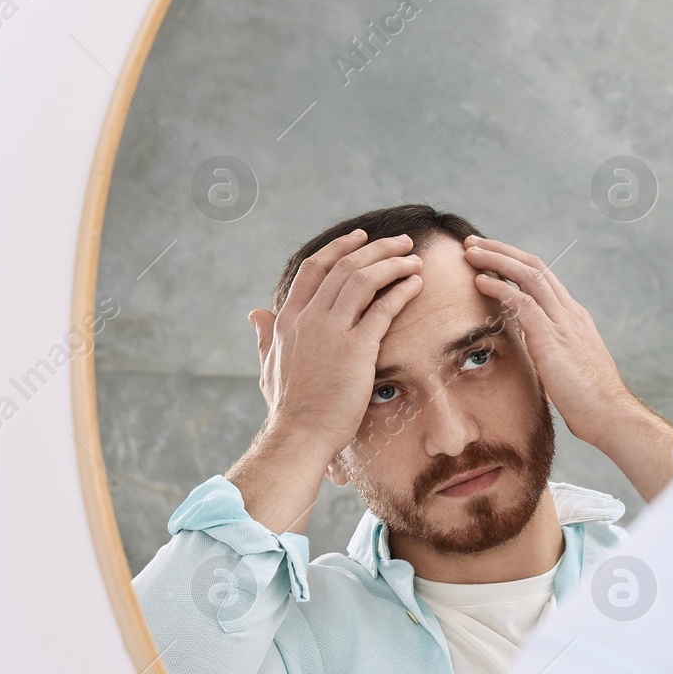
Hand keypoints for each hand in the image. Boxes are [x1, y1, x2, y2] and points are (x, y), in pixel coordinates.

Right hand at [246, 229, 423, 459]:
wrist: (300, 434)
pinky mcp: (356, 348)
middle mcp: (308, 318)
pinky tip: (416, 284)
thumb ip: (265, 336)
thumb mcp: (269, 365)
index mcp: (288, 320)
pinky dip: (401, 290)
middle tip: (400, 242)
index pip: (314, 269)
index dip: (338, 248)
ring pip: (364, 279)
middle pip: (344, 267)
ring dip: (393, 263)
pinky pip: (383, 307)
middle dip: (376, 248)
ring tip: (413, 259)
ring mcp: (331, 331)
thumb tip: (256, 313)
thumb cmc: (289, 407)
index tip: (360, 239)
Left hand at [464, 235, 672, 497]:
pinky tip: (480, 281)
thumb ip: (549, 353)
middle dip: (502, 250)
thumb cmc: (588, 402)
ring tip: (470, 251)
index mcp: (573, 318)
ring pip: (528, 275)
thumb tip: (532, 354)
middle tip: (473, 242)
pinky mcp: (553, 337)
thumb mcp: (565, 369)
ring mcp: (563, 321)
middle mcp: (569, 312)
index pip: (542, 278)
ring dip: (496, 259)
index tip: (490, 257)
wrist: (610, 415)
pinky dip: (500, 287)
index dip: (514, 263)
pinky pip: (523, 301)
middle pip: (534, 266)